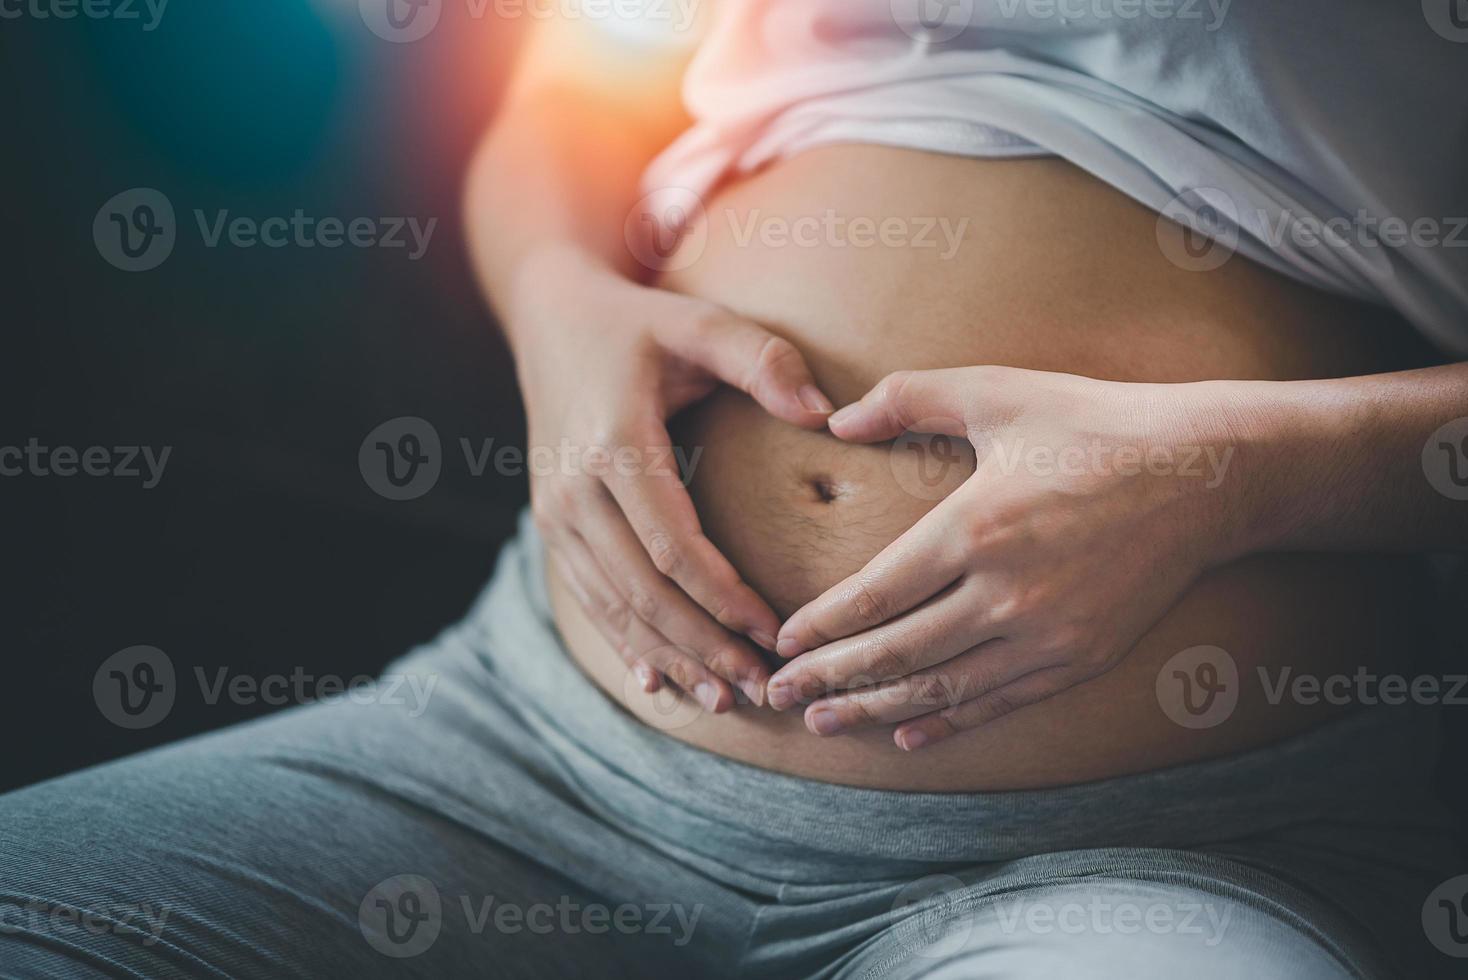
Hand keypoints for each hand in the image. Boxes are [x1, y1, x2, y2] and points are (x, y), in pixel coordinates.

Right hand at [512, 255, 833, 710]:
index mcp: (613, 446)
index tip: (775, 633)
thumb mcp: (700, 322)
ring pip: (613, 606)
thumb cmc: (640, 323)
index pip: (673, 545)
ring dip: (668, 656)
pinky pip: (588, 598)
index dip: (724, 598)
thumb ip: (763, 360)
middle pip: (642, 591)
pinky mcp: (551, 525)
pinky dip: (624, 642)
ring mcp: (554, 513)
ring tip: (723, 699)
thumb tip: (823, 413)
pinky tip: (658, 681)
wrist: (551, 318)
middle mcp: (573, 490)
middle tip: (759, 689)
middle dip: (702, 646)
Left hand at [768, 366, 1245, 747]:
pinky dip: (949, 722)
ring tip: (823, 722)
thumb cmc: (1092, 424)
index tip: (783, 643)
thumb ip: (907, 399)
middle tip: (777, 696)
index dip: (823, 627)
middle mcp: (1008, 593)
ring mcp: (1048, 634)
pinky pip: (1000, 702)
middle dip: (830, 679)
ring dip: (876, 711)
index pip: (876, 595)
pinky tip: (909, 735)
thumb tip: (834, 422)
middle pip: (897, 654)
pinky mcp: (1081, 657)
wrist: (1205, 475)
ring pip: (943, 690)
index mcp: (976, 528)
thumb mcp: (996, 391)